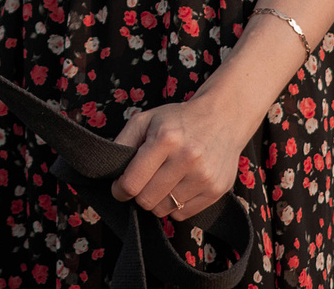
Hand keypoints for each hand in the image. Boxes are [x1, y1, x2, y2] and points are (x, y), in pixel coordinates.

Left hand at [109, 99, 250, 219]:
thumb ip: (123, 141)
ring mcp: (204, 176)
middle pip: (147, 200)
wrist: (224, 118)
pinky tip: (178, 187)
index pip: (132, 182)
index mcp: (166, 139)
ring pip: (164, 210)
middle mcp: (188, 158)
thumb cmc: (178, 119)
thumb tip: (110, 170)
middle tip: (142, 183)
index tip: (119, 188)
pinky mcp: (216, 190)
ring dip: (157, 201)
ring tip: (162, 182)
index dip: (119, 190)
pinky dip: (174, 206)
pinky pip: (183, 215)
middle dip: (138, 195)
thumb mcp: (146, 119)